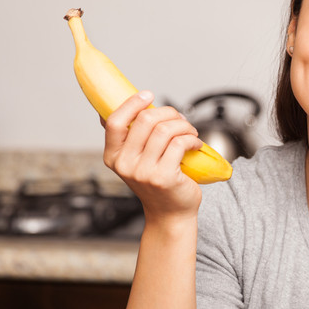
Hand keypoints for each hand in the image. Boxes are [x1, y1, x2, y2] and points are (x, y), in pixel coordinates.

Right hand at [102, 91, 203, 218]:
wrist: (170, 213)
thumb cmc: (156, 182)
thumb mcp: (135, 159)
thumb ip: (129, 136)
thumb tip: (121, 102)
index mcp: (112, 157)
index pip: (114, 121)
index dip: (131, 103)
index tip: (148, 94)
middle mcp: (124, 165)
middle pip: (145, 120)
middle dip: (168, 113)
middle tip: (180, 118)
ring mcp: (143, 172)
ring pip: (165, 130)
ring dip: (183, 125)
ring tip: (190, 131)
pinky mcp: (163, 177)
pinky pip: (179, 143)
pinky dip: (192, 139)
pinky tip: (195, 144)